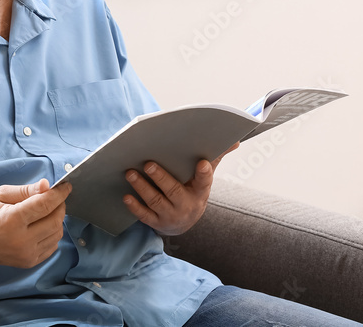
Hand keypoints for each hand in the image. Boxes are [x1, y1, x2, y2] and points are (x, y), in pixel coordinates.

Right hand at [0, 179, 70, 267]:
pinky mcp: (29, 262)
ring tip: (46, 211)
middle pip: (55, 221)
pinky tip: (42, 226)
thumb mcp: (0, 194)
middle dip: (60, 206)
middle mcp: (22, 240)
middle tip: (55, 198)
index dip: (59, 194)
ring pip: (57, 234)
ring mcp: (27, 254)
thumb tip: (46, 185)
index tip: (66, 186)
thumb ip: (25, 190)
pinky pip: (52, 246)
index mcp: (13, 219)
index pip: (45, 205)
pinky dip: (52, 234)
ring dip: (57, 220)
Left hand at [122, 143, 238, 235]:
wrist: (184, 221)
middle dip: (161, 177)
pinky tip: (126, 196)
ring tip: (130, 173)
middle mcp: (186, 205)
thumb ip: (216, 158)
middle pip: (174, 191)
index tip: (202, 162)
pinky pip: (145, 216)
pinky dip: (135, 206)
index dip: (205, 173)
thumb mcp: (205, 179)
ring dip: (142, 187)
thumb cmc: (193, 190)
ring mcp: (171, 215)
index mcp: (200, 192)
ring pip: (156, 201)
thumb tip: (235, 140)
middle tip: (148, 164)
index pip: (205, 182)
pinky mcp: (157, 223)